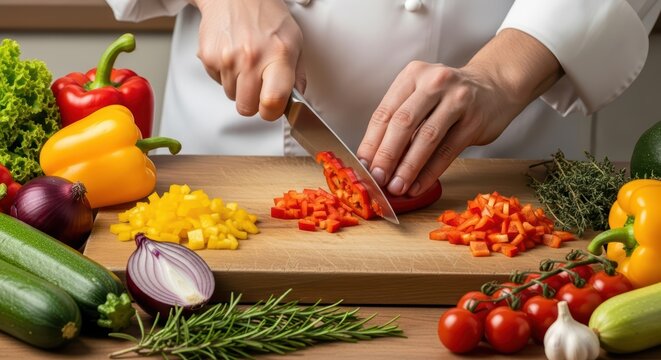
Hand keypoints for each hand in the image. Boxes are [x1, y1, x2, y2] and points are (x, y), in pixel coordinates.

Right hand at [193, 0, 305, 119]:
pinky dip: (225, 75)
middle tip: (259, 86)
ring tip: (246, 64)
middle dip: (253, 102)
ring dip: (239, 87)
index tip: (272, 108)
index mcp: (278, 56)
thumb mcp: (294, 41)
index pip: (272, 102)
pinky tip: (233, 56)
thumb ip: (298, 75)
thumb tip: (298, 101)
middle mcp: (251, 58)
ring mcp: (227, 58)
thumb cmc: (266, 16)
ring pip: (231, 96)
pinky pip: (217, 82)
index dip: (272, 112)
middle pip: (246, 108)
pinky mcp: (208, 57)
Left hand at [356, 29, 561, 196]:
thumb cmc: (449, 96)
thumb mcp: (421, 96)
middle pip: (403, 122)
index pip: (385, 112)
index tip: (361, 166)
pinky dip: (430, 172)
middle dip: (387, 155)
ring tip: (396, 187)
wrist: (495, 86)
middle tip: (377, 178)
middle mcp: (433, 82)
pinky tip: (417, 186)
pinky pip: (447, 151)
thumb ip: (400, 121)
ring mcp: (457, 99)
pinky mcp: (474, 120)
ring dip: (408, 167)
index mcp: (412, 75)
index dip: (371, 142)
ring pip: (426, 138)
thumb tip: (374, 160)